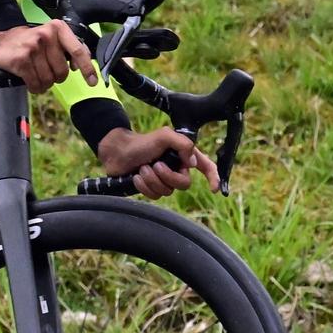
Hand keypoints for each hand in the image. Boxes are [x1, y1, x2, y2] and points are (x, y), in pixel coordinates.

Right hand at [0, 21, 97, 94]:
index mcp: (58, 28)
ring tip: (36, 75)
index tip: (92, 81)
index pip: (78, 51)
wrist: (2, 40)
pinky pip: (35, 84)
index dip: (87, 69)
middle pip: (62, 71)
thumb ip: (69, 48)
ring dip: (43, 84)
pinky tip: (30, 81)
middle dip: (56, 78)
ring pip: (48, 80)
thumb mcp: (52, 37)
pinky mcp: (21, 60)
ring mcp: (33, 47)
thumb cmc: (31, 41)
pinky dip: (34, 87)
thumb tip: (81, 66)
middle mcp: (46, 35)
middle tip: (47, 72)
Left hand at [97, 126, 219, 199]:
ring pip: (168, 191)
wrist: (118, 153)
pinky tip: (137, 177)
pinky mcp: (152, 188)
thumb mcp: (164, 136)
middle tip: (156, 165)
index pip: (205, 166)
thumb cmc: (140, 142)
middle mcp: (176, 167)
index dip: (213, 177)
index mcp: (183, 154)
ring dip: (152, 180)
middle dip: (169, 176)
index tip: (214, 188)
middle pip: (185, 183)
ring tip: (142, 168)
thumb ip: (182, 143)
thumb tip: (191, 162)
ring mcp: (164, 179)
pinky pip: (155, 196)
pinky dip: (145, 187)